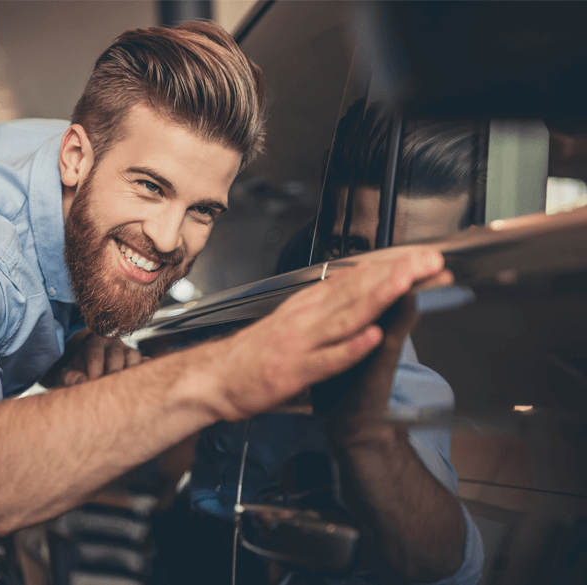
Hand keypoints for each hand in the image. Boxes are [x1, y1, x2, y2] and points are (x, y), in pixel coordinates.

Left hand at [41, 329, 145, 387]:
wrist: (91, 366)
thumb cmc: (78, 370)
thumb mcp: (67, 372)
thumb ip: (69, 377)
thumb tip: (81, 381)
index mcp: (94, 343)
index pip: (95, 355)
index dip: (93, 372)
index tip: (91, 386)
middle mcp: (113, 343)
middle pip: (116, 356)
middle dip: (111, 374)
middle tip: (108, 391)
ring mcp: (129, 350)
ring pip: (133, 357)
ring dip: (129, 373)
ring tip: (124, 389)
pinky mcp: (140, 360)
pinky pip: (146, 363)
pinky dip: (146, 372)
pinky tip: (140, 385)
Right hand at [213, 246, 451, 420]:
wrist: (216, 377)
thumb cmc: (255, 353)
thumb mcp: (292, 319)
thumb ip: (324, 304)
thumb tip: (356, 283)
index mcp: (309, 304)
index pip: (358, 278)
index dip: (394, 267)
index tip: (426, 258)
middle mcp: (307, 317)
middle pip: (358, 291)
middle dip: (397, 274)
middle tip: (431, 260)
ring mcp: (302, 343)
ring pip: (346, 317)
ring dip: (378, 298)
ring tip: (407, 282)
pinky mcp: (295, 371)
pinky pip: (328, 359)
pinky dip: (350, 348)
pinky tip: (371, 337)